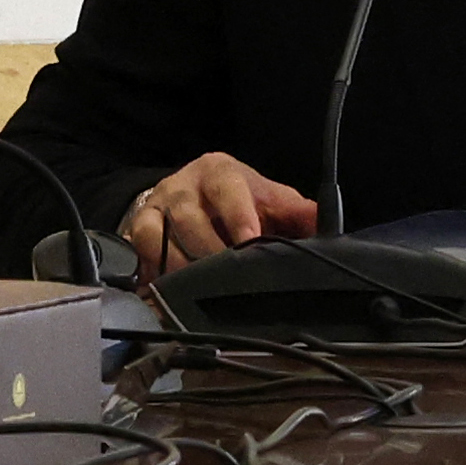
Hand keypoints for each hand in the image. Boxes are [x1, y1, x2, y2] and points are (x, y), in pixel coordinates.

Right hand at [120, 153, 319, 278]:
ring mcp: (156, 207)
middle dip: (209, 251)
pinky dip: (150, 273)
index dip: (238, 216)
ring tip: (199, 290)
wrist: (190, 193)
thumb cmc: (236, 199)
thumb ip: (298, 214)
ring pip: (157, 237)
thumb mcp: (269, 199)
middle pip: (189, 218)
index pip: (228, 189)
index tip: (249, 242)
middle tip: (228, 278)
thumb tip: (329, 228)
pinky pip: (136, 252)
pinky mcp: (136, 228)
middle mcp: (183, 186)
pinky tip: (165, 292)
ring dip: (180, 266)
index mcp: (219, 172)